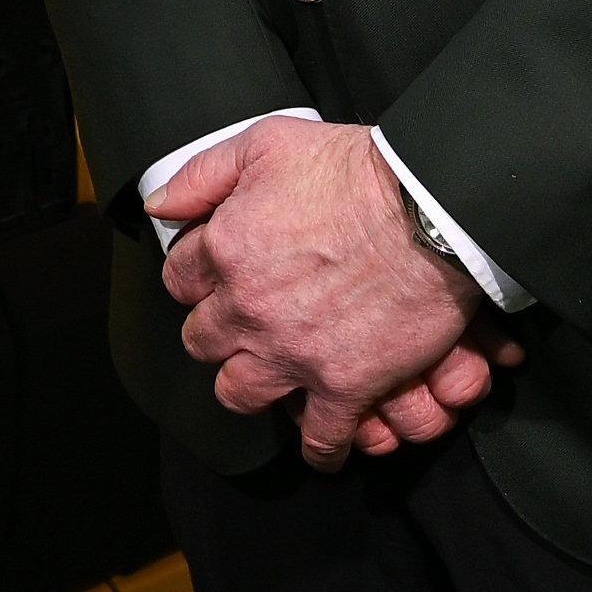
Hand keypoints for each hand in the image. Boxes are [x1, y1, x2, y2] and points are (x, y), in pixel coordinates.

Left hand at [154, 116, 491, 467]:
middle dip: (217, 333)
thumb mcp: (265, 143)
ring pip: (240, 394)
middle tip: (242, 327)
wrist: (431, 210)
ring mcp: (292, 353)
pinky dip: (319, 448)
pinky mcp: (344, 386)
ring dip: (250, 388)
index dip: (196, 279)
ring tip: (267, 382)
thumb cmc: (355, 170)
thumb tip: (160, 205)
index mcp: (225, 249)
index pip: (180, 279)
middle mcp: (247, 309)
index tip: (214, 280)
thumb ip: (203, 175)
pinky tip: (322, 445)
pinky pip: (319, 437)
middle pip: (203, 341)